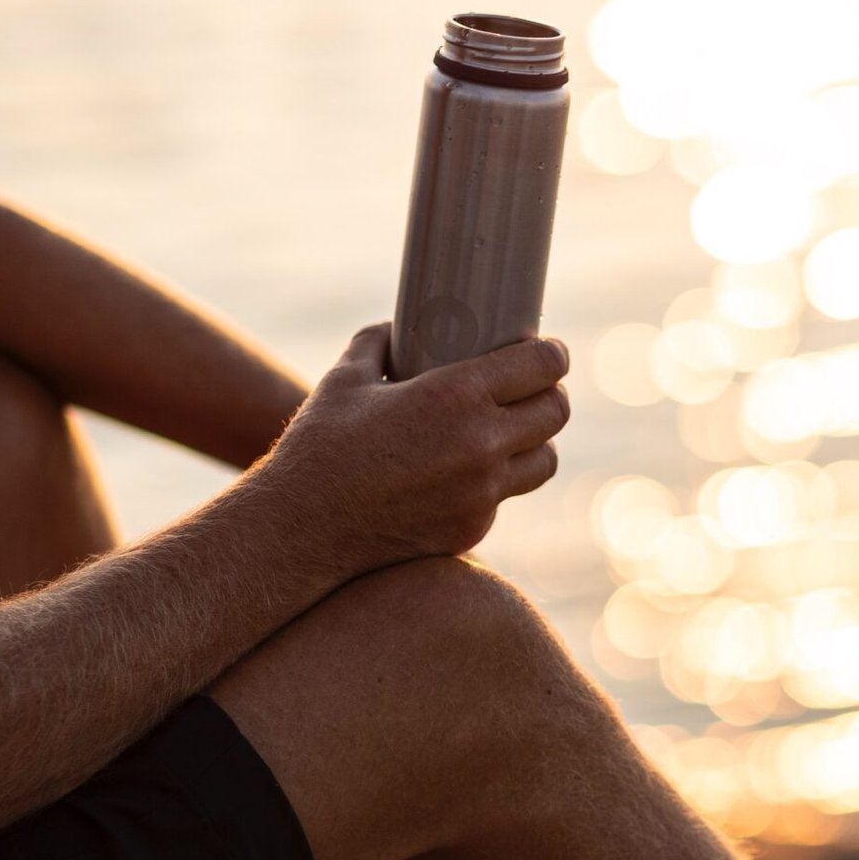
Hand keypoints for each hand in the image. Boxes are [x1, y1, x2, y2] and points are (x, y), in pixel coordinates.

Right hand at [263, 323, 570, 575]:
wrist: (302, 529)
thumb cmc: (320, 447)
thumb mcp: (346, 380)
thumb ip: (378, 344)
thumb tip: (397, 329)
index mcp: (456, 396)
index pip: (541, 367)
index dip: (553, 354)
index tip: (550, 351)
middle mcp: (480, 444)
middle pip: (555, 412)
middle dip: (551, 394)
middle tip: (535, 388)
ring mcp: (481, 493)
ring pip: (544, 461)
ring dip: (536, 442)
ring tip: (515, 431)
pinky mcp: (472, 529)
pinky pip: (505, 497)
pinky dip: (496, 482)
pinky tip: (471, 472)